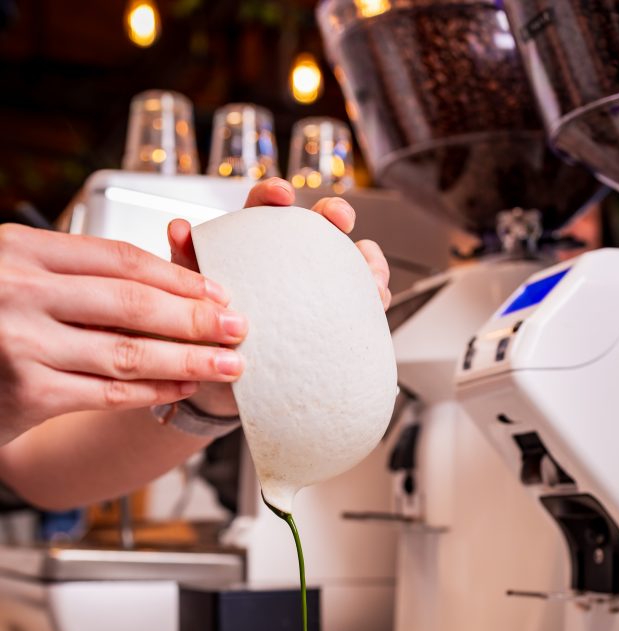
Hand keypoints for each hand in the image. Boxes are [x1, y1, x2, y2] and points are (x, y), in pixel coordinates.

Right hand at [0, 223, 248, 444]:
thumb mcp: (21, 276)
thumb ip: (79, 275)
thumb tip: (172, 283)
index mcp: (21, 250)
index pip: (120, 259)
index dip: (178, 277)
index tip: (217, 292)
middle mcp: (19, 292)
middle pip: (132, 304)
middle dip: (195, 318)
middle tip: (238, 328)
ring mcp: (21, 344)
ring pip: (128, 354)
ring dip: (187, 360)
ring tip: (227, 364)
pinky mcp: (28, 394)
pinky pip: (108, 393)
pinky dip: (154, 391)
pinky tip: (183, 388)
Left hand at [168, 178, 390, 417]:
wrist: (219, 384)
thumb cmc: (201, 331)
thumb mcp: (186, 298)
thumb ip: (185, 263)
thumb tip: (178, 228)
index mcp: (251, 246)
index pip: (263, 208)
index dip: (274, 195)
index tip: (282, 196)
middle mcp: (287, 263)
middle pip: (318, 226)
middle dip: (334, 214)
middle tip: (338, 218)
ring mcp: (314, 292)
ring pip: (350, 263)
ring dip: (367, 261)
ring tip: (369, 274)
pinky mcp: (331, 322)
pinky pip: (361, 304)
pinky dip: (374, 296)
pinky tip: (375, 299)